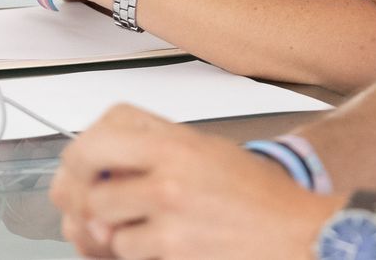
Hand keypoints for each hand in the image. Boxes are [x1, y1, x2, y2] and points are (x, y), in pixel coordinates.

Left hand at [49, 104, 333, 258]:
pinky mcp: (171, 247)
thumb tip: (102, 165)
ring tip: (141, 226)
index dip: (83, 149)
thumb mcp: (209, 152)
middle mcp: (170, 170)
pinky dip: (135, 253)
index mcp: (179, 140)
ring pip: (100, 218)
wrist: (295, 232)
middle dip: (79, 193)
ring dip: (112, 229)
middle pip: (86, 174)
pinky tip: (162, 244)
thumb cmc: (258, 196)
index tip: (84, 163)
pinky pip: (124, 251)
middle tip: (90, 202)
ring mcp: (169, 210)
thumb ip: (158, 152)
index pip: (104, 127)